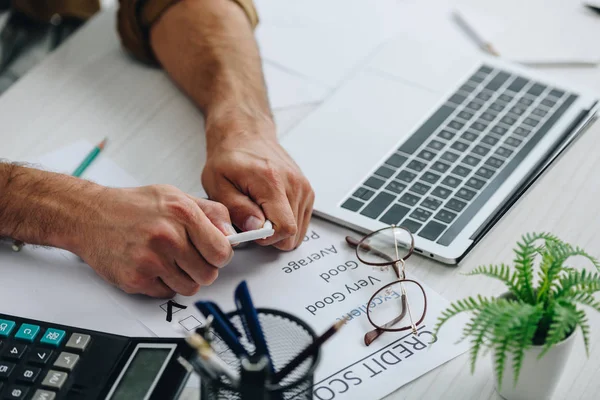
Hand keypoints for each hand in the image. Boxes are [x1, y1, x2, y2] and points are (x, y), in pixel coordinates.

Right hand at [72, 184, 234, 297]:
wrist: (89, 216)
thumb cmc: (132, 206)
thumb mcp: (176, 196)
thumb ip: (210, 213)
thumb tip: (232, 234)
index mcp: (182, 213)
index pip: (222, 251)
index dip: (220, 255)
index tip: (214, 253)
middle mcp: (168, 237)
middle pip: (209, 274)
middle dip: (203, 268)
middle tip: (189, 257)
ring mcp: (151, 260)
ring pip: (190, 287)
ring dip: (184, 278)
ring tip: (169, 260)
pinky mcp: (136, 279)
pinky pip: (167, 293)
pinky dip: (163, 284)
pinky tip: (153, 266)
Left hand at [202, 120, 314, 250]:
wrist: (245, 134)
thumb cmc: (230, 156)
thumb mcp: (217, 183)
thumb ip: (236, 208)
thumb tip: (254, 228)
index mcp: (273, 181)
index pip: (284, 228)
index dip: (265, 237)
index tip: (251, 228)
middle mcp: (294, 184)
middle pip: (292, 234)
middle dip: (270, 235)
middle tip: (251, 219)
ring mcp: (304, 188)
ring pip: (298, 231)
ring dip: (277, 229)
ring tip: (259, 211)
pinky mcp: (307, 191)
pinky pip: (300, 222)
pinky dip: (285, 222)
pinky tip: (269, 209)